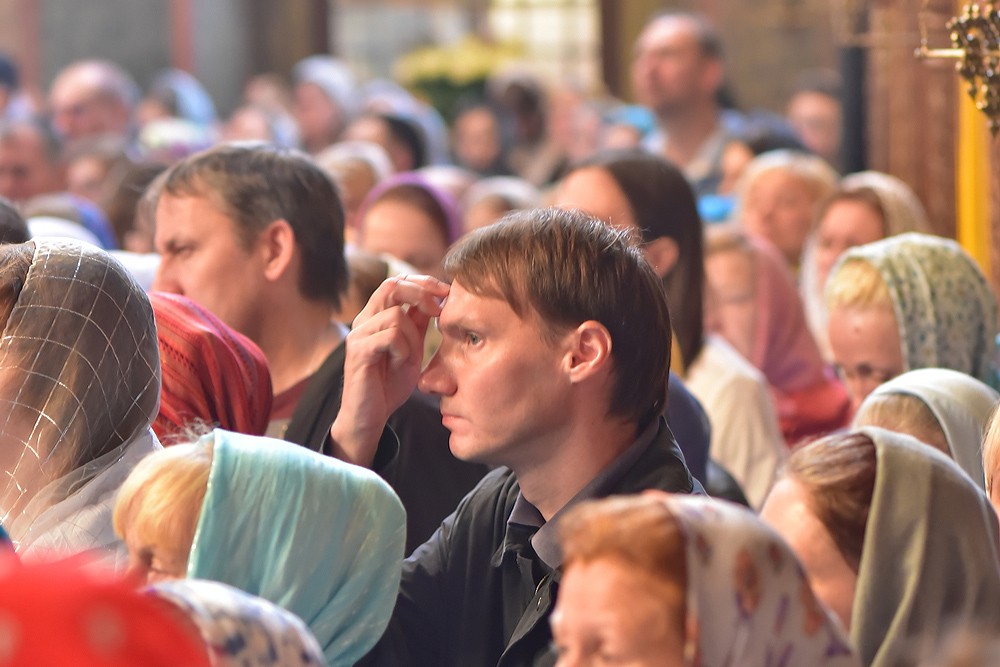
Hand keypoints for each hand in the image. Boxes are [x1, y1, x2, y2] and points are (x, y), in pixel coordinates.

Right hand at [330, 275, 449, 466]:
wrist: (369, 417)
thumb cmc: (389, 384)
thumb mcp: (411, 350)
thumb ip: (418, 325)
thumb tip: (436, 300)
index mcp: (376, 316)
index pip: (398, 282)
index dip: (424, 283)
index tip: (448, 293)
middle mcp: (364, 320)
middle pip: (392, 285)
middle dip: (422, 294)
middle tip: (440, 310)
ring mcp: (358, 334)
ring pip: (395, 315)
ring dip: (413, 336)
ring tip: (410, 357)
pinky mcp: (358, 351)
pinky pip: (390, 336)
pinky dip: (403, 349)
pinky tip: (401, 363)